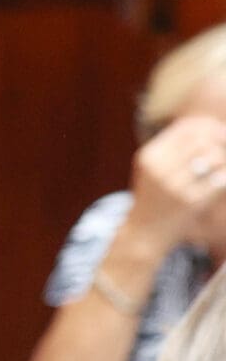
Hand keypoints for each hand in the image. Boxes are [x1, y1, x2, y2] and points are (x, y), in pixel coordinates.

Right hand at [128, 113, 225, 248]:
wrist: (144, 233)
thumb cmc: (154, 197)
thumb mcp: (154, 168)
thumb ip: (175, 147)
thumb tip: (211, 127)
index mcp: (149, 157)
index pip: (185, 129)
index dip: (208, 127)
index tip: (220, 131)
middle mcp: (159, 169)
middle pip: (201, 141)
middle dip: (220, 142)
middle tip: (224, 150)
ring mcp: (174, 186)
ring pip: (213, 158)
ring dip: (223, 160)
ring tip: (219, 168)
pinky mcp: (190, 202)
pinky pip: (219, 180)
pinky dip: (223, 178)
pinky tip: (219, 182)